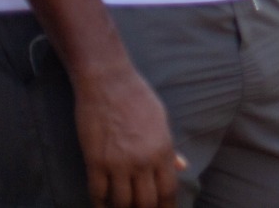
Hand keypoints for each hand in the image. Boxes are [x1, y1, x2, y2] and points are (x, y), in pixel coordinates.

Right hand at [73, 62, 185, 207]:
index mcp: (163, 149)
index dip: (167, 207)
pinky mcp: (95, 161)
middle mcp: (143, 160)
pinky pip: (97, 192)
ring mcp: (118, 162)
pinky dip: (99, 204)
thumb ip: (170, 148)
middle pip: (146, 202)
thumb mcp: (162, 121)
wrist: (109, 83)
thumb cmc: (139, 98)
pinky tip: (102, 205)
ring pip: (121, 202)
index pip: (168, 190)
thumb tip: (183, 167)